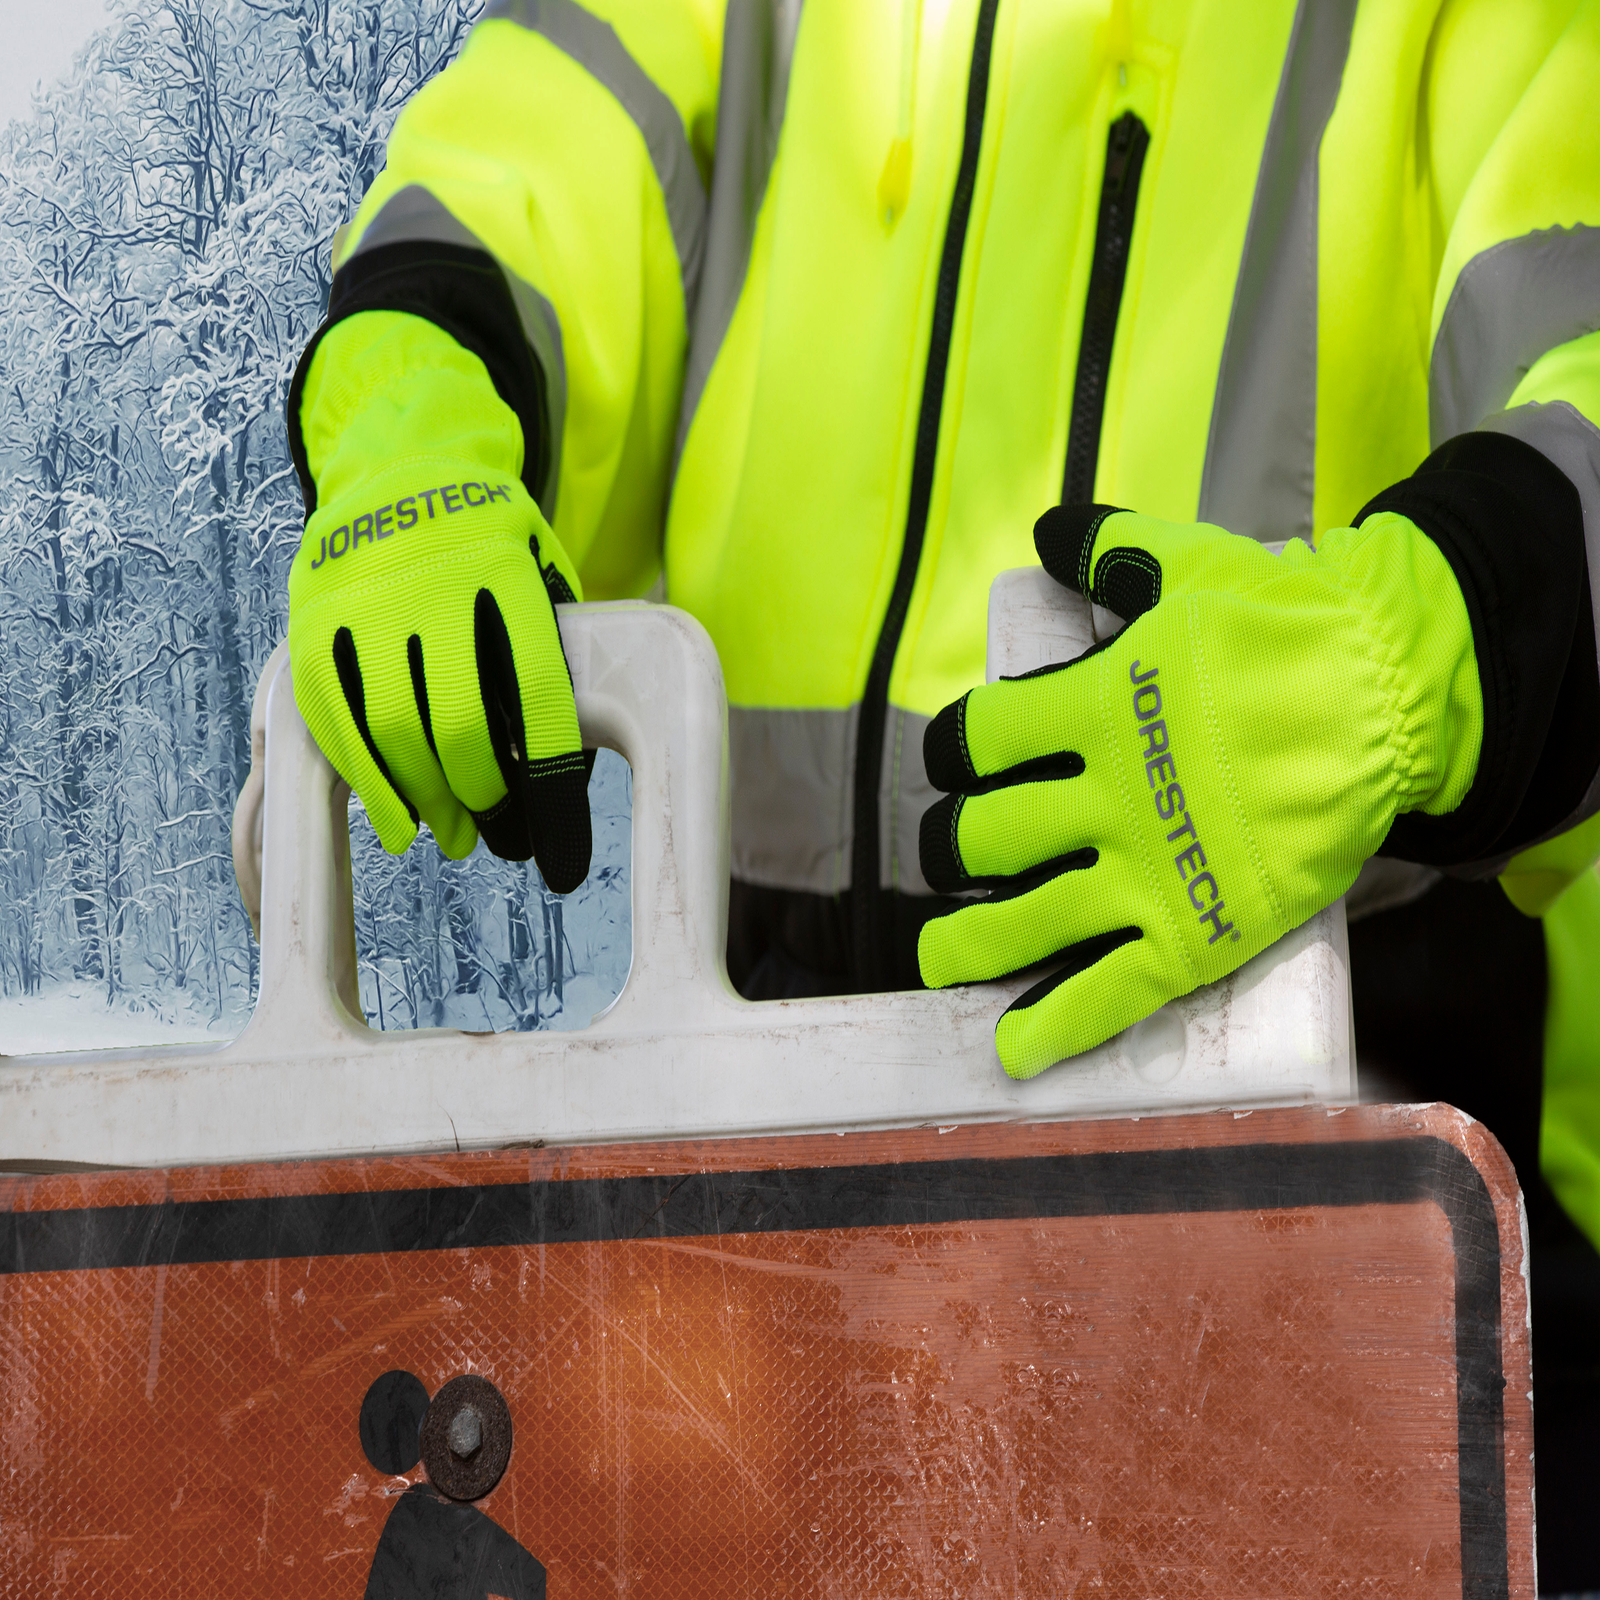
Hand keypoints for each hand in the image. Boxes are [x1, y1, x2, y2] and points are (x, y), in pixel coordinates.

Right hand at [287, 456, 591, 891]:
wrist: (398, 466)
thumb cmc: (491, 542)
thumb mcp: (541, 568)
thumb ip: (555, 646)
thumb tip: (575, 765)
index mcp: (505, 572)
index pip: (539, 699)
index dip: (553, 789)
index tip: (563, 854)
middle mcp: (432, 585)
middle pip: (459, 723)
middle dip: (482, 798)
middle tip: (494, 831)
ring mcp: (365, 604)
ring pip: (393, 730)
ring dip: (426, 802)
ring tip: (453, 835)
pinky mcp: (314, 624)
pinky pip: (337, 722)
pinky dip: (368, 784)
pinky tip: (397, 823)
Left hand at [917, 503, 1481, 1076]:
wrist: (1392, 693)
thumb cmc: (1291, 626)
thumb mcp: (1191, 566)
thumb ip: (1111, 552)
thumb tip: (1051, 534)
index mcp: (1089, 706)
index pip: (975, 740)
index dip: (949, 756)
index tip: (953, 768)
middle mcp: (1102, 795)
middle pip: (983, 837)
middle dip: (952, 851)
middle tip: (954, 858)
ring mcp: (1146, 869)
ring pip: (1026, 921)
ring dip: (970, 947)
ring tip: (939, 962)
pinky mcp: (1195, 931)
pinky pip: (1110, 990)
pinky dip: (1057, 1026)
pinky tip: (1014, 1052)